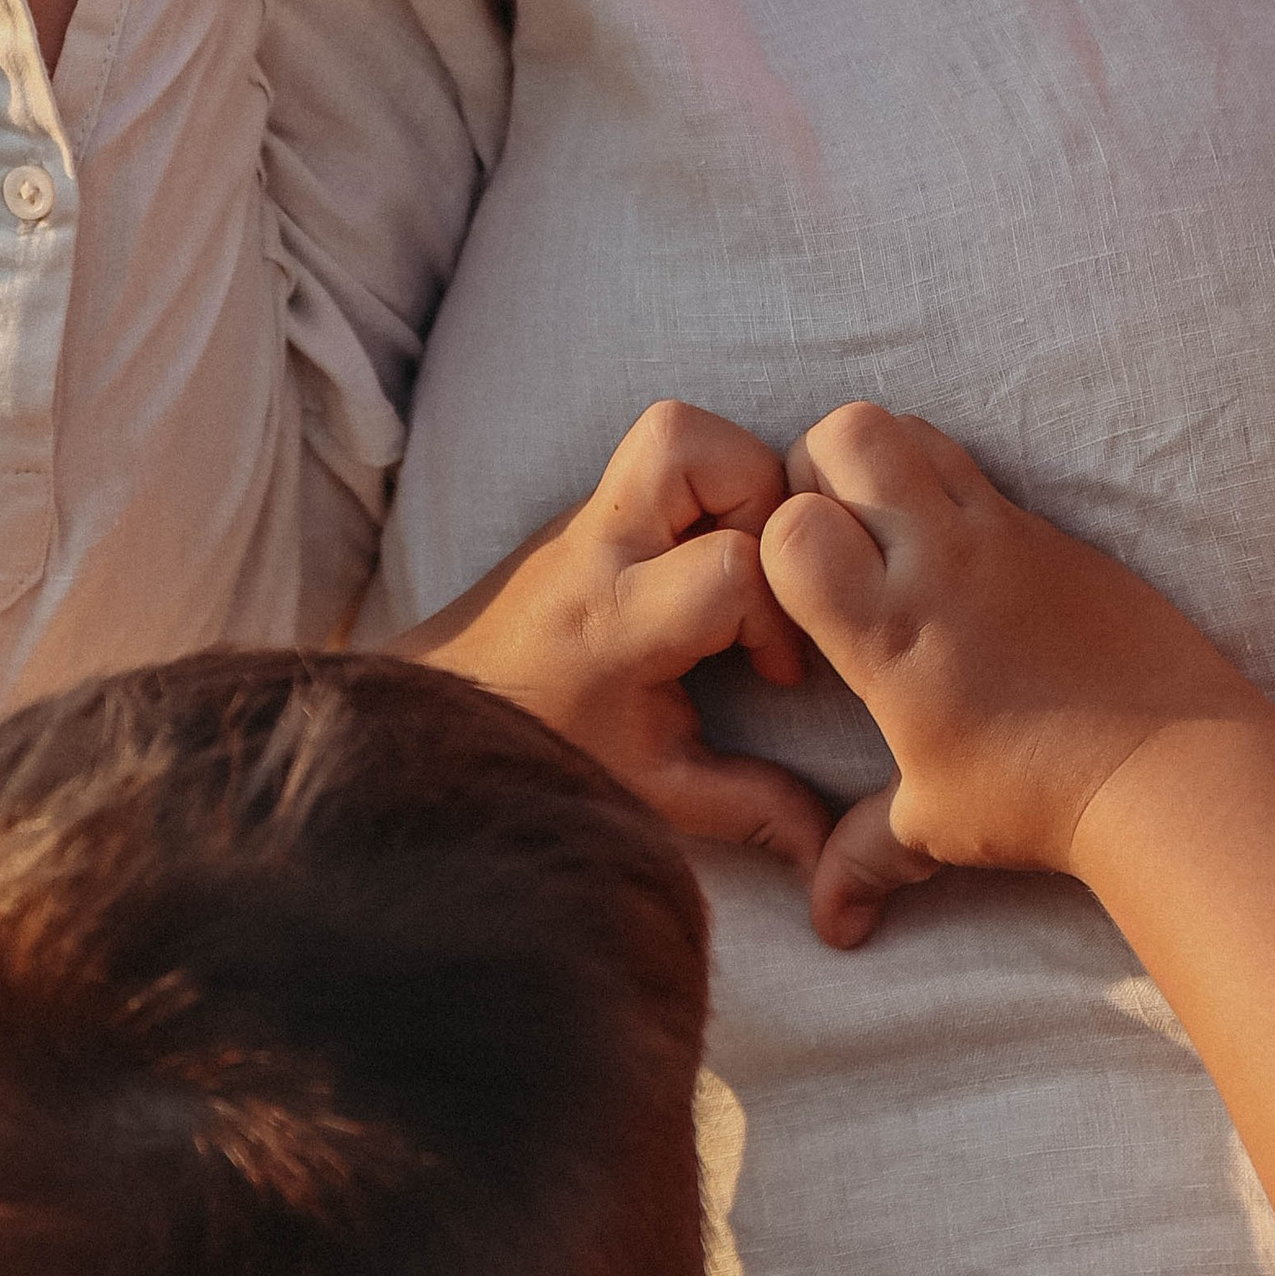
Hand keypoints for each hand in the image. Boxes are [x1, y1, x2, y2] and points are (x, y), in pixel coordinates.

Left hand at [395, 401, 835, 889]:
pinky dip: (710, 490)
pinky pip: (664, 458)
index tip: (776, 675)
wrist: (443, 722)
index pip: (731, 567)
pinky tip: (714, 562)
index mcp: (613, 619)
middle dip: (762, 495)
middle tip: (765, 577)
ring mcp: (585, 517)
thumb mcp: (654, 790)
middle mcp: (594, 548)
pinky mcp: (590, 508)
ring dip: (737, 479)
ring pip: (676, 429)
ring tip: (746, 561)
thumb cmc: (551, 755)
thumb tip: (830, 846)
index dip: (781, 614)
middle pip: (690, 444)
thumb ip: (747, 807)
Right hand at [759, 403, 1262, 946]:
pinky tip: (966, 573)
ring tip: (894, 543)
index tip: (796, 612)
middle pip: (848, 430)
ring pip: (917, 429)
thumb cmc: (1043, 800)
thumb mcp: (936, 827)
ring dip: (886, 465)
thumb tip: (830, 925)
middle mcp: (940, 562)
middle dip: (818, 469)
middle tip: (838, 541)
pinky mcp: (1056, 533)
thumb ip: (864, 858)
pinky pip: (983, 476)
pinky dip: (951, 496)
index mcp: (890, 632)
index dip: (772, 550)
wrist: (1173, 772)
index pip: (789, 528)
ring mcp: (1004, 534)